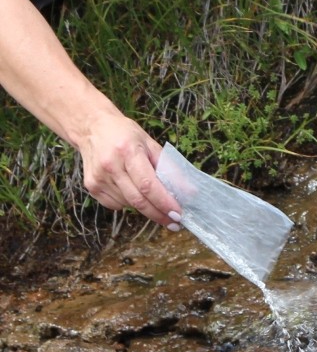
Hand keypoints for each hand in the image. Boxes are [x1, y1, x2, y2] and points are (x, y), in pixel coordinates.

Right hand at [77, 112, 182, 229]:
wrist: (91, 128)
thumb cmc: (126, 135)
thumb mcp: (151, 145)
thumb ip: (170, 169)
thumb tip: (190, 192)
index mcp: (127, 151)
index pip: (148, 185)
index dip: (164, 203)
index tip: (178, 214)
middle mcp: (110, 165)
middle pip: (138, 200)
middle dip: (159, 215)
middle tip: (174, 223)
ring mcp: (98, 178)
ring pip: (128, 204)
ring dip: (145, 207)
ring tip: (151, 197)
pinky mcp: (91, 186)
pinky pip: (116, 205)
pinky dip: (129, 203)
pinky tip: (131, 189)